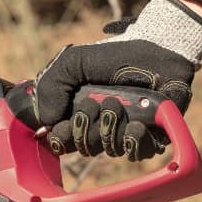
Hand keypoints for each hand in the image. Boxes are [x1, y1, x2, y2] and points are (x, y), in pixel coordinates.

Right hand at [34, 0, 201, 160]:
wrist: (155, 48)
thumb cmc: (113, 56)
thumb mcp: (72, 63)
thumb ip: (50, 88)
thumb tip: (46, 124)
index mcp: (78, 114)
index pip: (62, 142)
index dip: (61, 138)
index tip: (64, 124)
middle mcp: (100, 127)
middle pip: (85, 148)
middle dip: (88, 126)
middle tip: (97, 102)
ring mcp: (125, 132)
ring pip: (110, 150)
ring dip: (112, 127)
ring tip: (118, 103)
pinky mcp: (151, 135)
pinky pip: (138, 153)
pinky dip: (134, 140)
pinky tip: (136, 124)